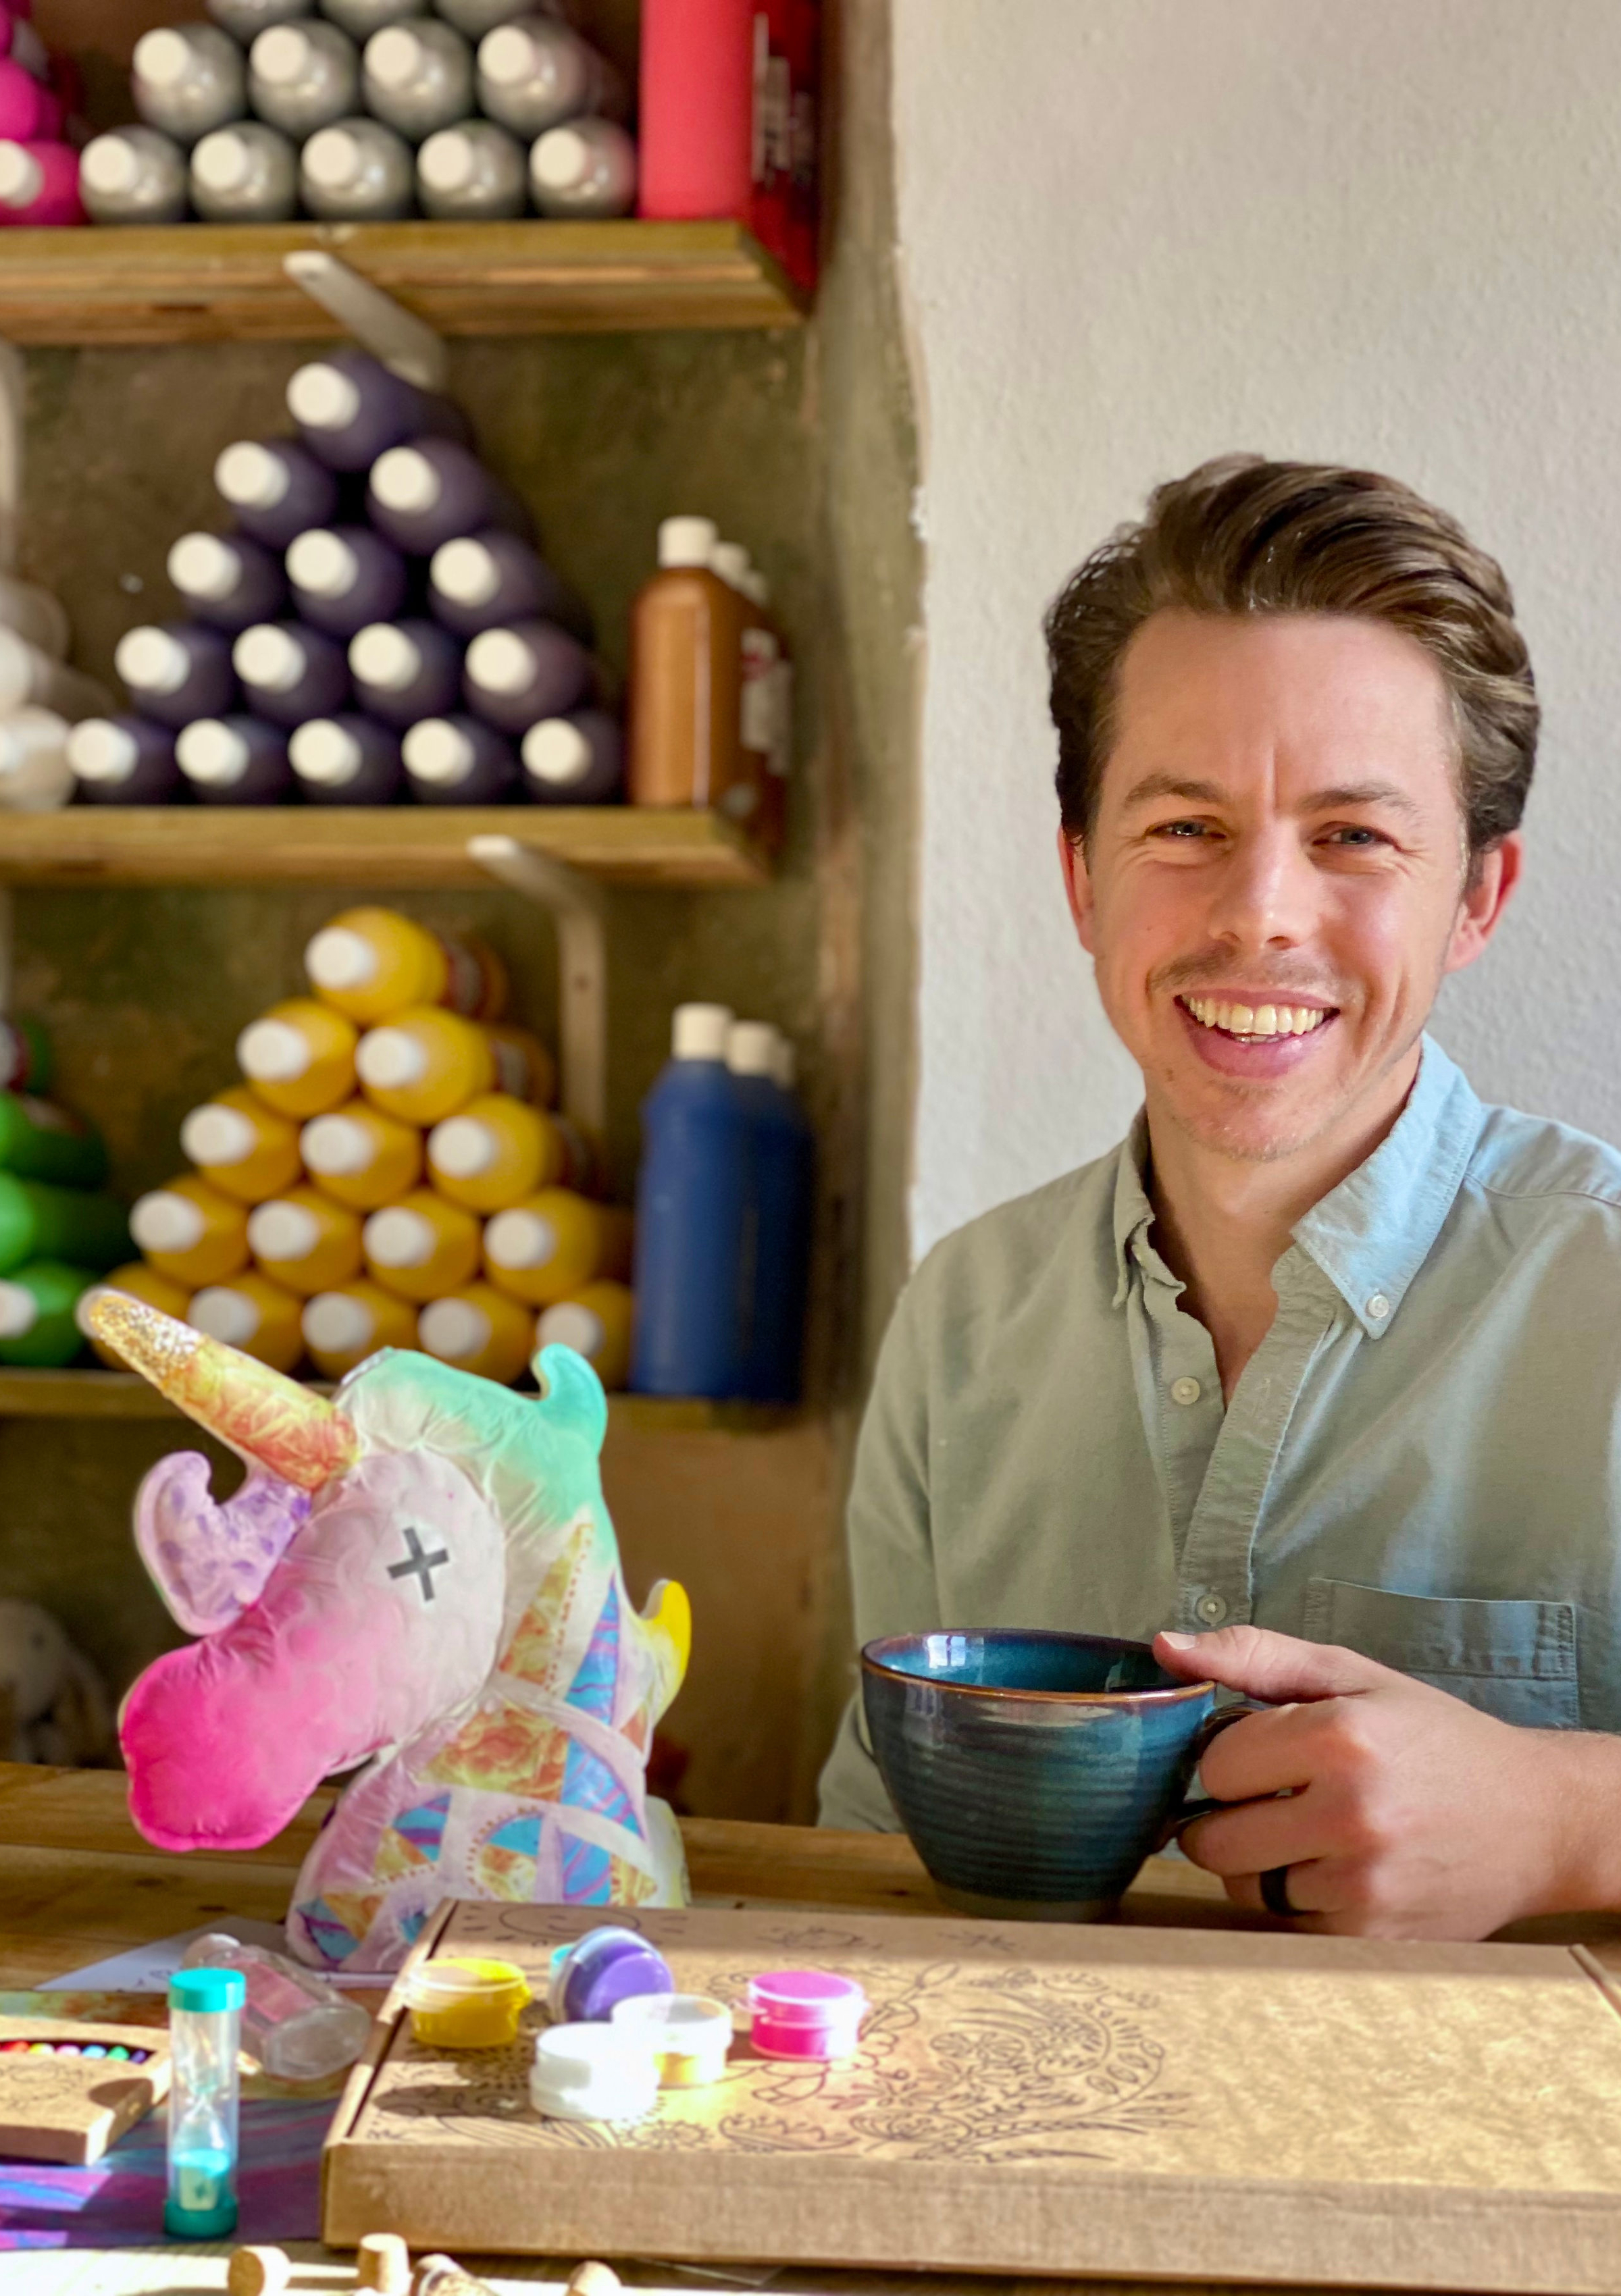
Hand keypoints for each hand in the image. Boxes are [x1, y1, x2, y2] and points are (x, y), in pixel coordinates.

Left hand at [1152, 1624, 1617, 1938]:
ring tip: (1314, 1835)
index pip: (1213, 1765)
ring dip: (1263, 1865)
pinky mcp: (1377, 1939)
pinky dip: (1300, 1903)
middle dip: (1229, 1818)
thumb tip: (1165, 1646)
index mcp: (1340, 1737)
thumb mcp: (1350, 1675)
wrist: (1537, 1818)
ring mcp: (1366, 1886)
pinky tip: (1342, 1872)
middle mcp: (1352, 1815)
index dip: (1228, 1760)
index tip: (1262, 1756)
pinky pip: (1290, 1928)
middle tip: (1276, 1801)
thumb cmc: (1433, 1738)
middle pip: (1213, 1840)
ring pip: (1247, 1890)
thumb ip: (1252, 1656)